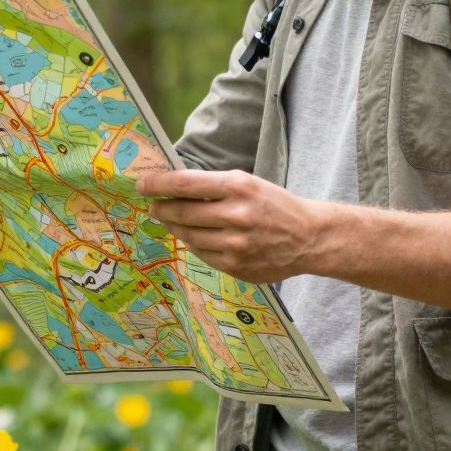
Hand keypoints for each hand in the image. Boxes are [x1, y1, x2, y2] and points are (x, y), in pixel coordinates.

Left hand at [134, 167, 323, 285]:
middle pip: (182, 213)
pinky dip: (194, 243)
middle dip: (161, 208)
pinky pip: (202, 254)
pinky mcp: (236, 266)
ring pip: (189, 236)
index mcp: (238, 187)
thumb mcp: (248, 184)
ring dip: (175, 227)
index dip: (158, 184)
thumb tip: (172, 188)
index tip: (142, 185)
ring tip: (172, 220)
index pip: (186, 184)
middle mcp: (236, 215)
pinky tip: (196, 236)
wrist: (309, 237)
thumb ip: (213, 186)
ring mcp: (235, 244)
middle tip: (153, 206)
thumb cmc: (275, 205)